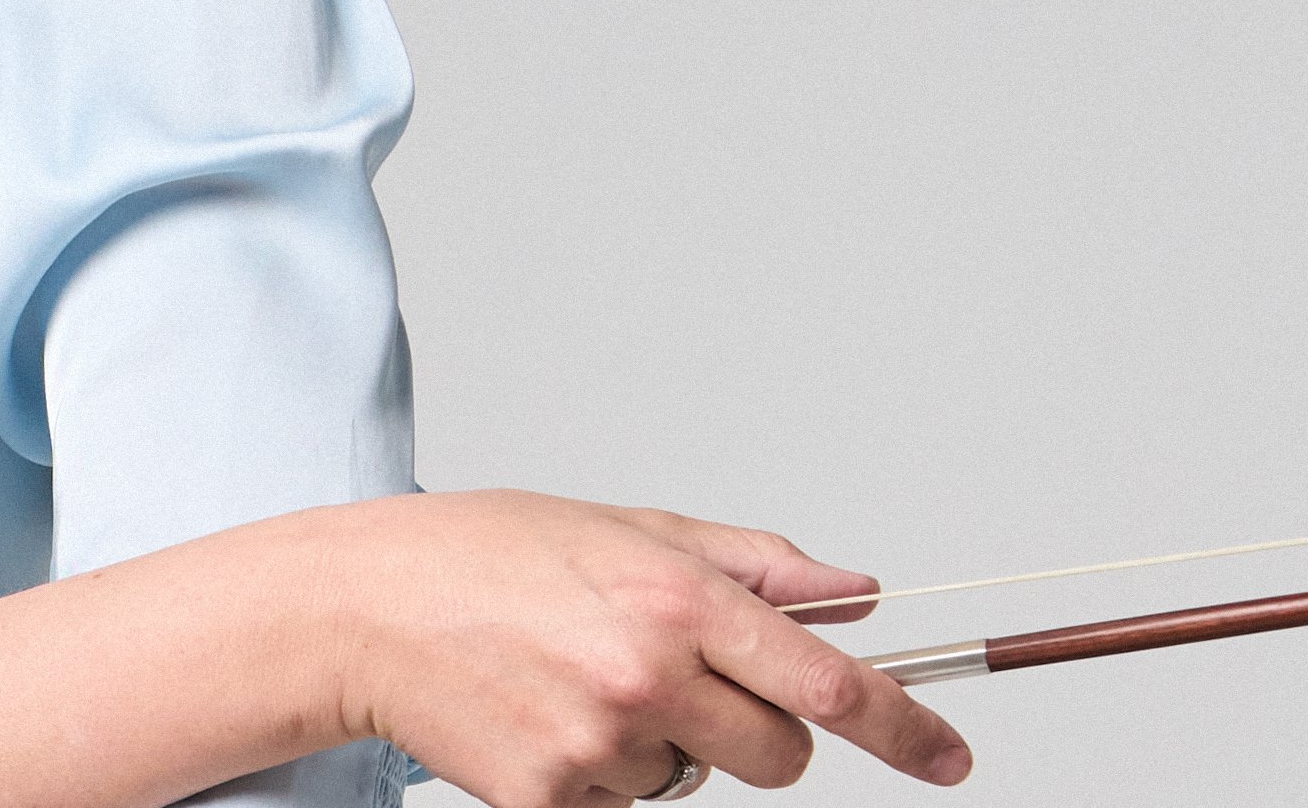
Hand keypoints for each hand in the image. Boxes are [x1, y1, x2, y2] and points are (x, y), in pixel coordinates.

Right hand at [316, 490, 972, 805]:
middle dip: (757, 733)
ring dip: (658, 746)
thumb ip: (751, 563)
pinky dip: (593, 777)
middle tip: (680, 683)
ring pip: (691, 781)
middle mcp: (649, 676)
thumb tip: (854, 591)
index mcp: (679, 600)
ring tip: (574, 683)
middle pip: (779, 757)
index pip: (830, 684)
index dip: (907, 730)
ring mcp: (598, 747)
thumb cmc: (481, 554)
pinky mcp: (546, 802)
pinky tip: (539, 718)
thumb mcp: (625, 527)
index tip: (951, 758)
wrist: (356, 609)